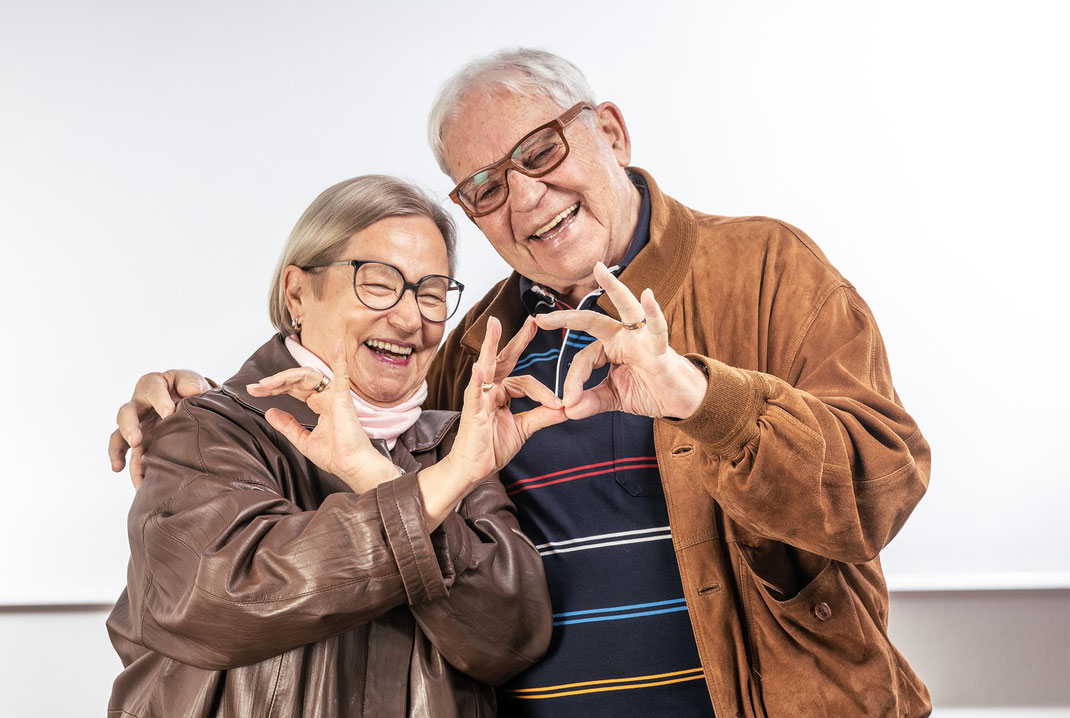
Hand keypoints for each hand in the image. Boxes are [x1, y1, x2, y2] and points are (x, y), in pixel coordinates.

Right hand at [109, 370, 211, 486]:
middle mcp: (139, 405)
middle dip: (129, 427)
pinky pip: (128, 455)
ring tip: (120, 466)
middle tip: (136, 440)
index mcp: (153, 385)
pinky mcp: (140, 441)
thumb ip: (191, 382)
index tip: (169, 412)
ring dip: (119, 451)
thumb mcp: (191, 381)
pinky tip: (136, 483)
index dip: (159, 400)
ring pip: (119, 436)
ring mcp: (137, 424)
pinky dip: (129, 468)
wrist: (191, 401)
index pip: (152, 388)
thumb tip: (192, 391)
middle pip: (126, 413)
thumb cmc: (190, 388)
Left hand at [251, 340, 396, 493]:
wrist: (350, 466)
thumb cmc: (335, 456)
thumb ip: (288, 425)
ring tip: (266, 384)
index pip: (294, 388)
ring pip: (308, 375)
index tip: (254, 392)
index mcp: (320, 405)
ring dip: (285, 377)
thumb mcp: (302, 439)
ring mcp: (334, 396)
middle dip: (274, 382)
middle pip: (297, 380)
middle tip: (255, 388)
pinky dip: (340, 358)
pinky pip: (341, 374)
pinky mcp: (342, 398)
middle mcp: (326, 397)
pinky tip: (336, 345)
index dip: (274, 388)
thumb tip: (270, 412)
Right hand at [442, 316, 566, 484]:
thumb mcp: (524, 428)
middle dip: (518, 339)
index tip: (558, 405)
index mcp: (502, 391)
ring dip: (491, 344)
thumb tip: (567, 407)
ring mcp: (479, 396)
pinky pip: (474, 390)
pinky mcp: (471, 408)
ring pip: (488, 366)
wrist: (474, 468)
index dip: (543, 393)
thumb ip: (543, 416)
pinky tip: (479, 366)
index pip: (526, 382)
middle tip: (533, 319)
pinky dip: (477, 378)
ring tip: (494, 324)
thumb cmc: (492, 446)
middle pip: (505, 359)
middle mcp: (489, 388)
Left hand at [533, 261, 707, 420]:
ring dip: (614, 288)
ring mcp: (642, 339)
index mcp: (610, 348)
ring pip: (625, 309)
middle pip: (592, 322)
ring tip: (600, 269)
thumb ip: (591, 402)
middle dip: (566, 318)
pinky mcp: (660, 348)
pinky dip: (653, 313)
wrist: (680, 402)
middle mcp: (623, 337)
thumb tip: (568, 410)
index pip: (582, 359)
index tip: (568, 403)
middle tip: (541, 318)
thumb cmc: (649, 391)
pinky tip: (648, 296)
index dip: (572, 381)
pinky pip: (656, 329)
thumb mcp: (613, 398)